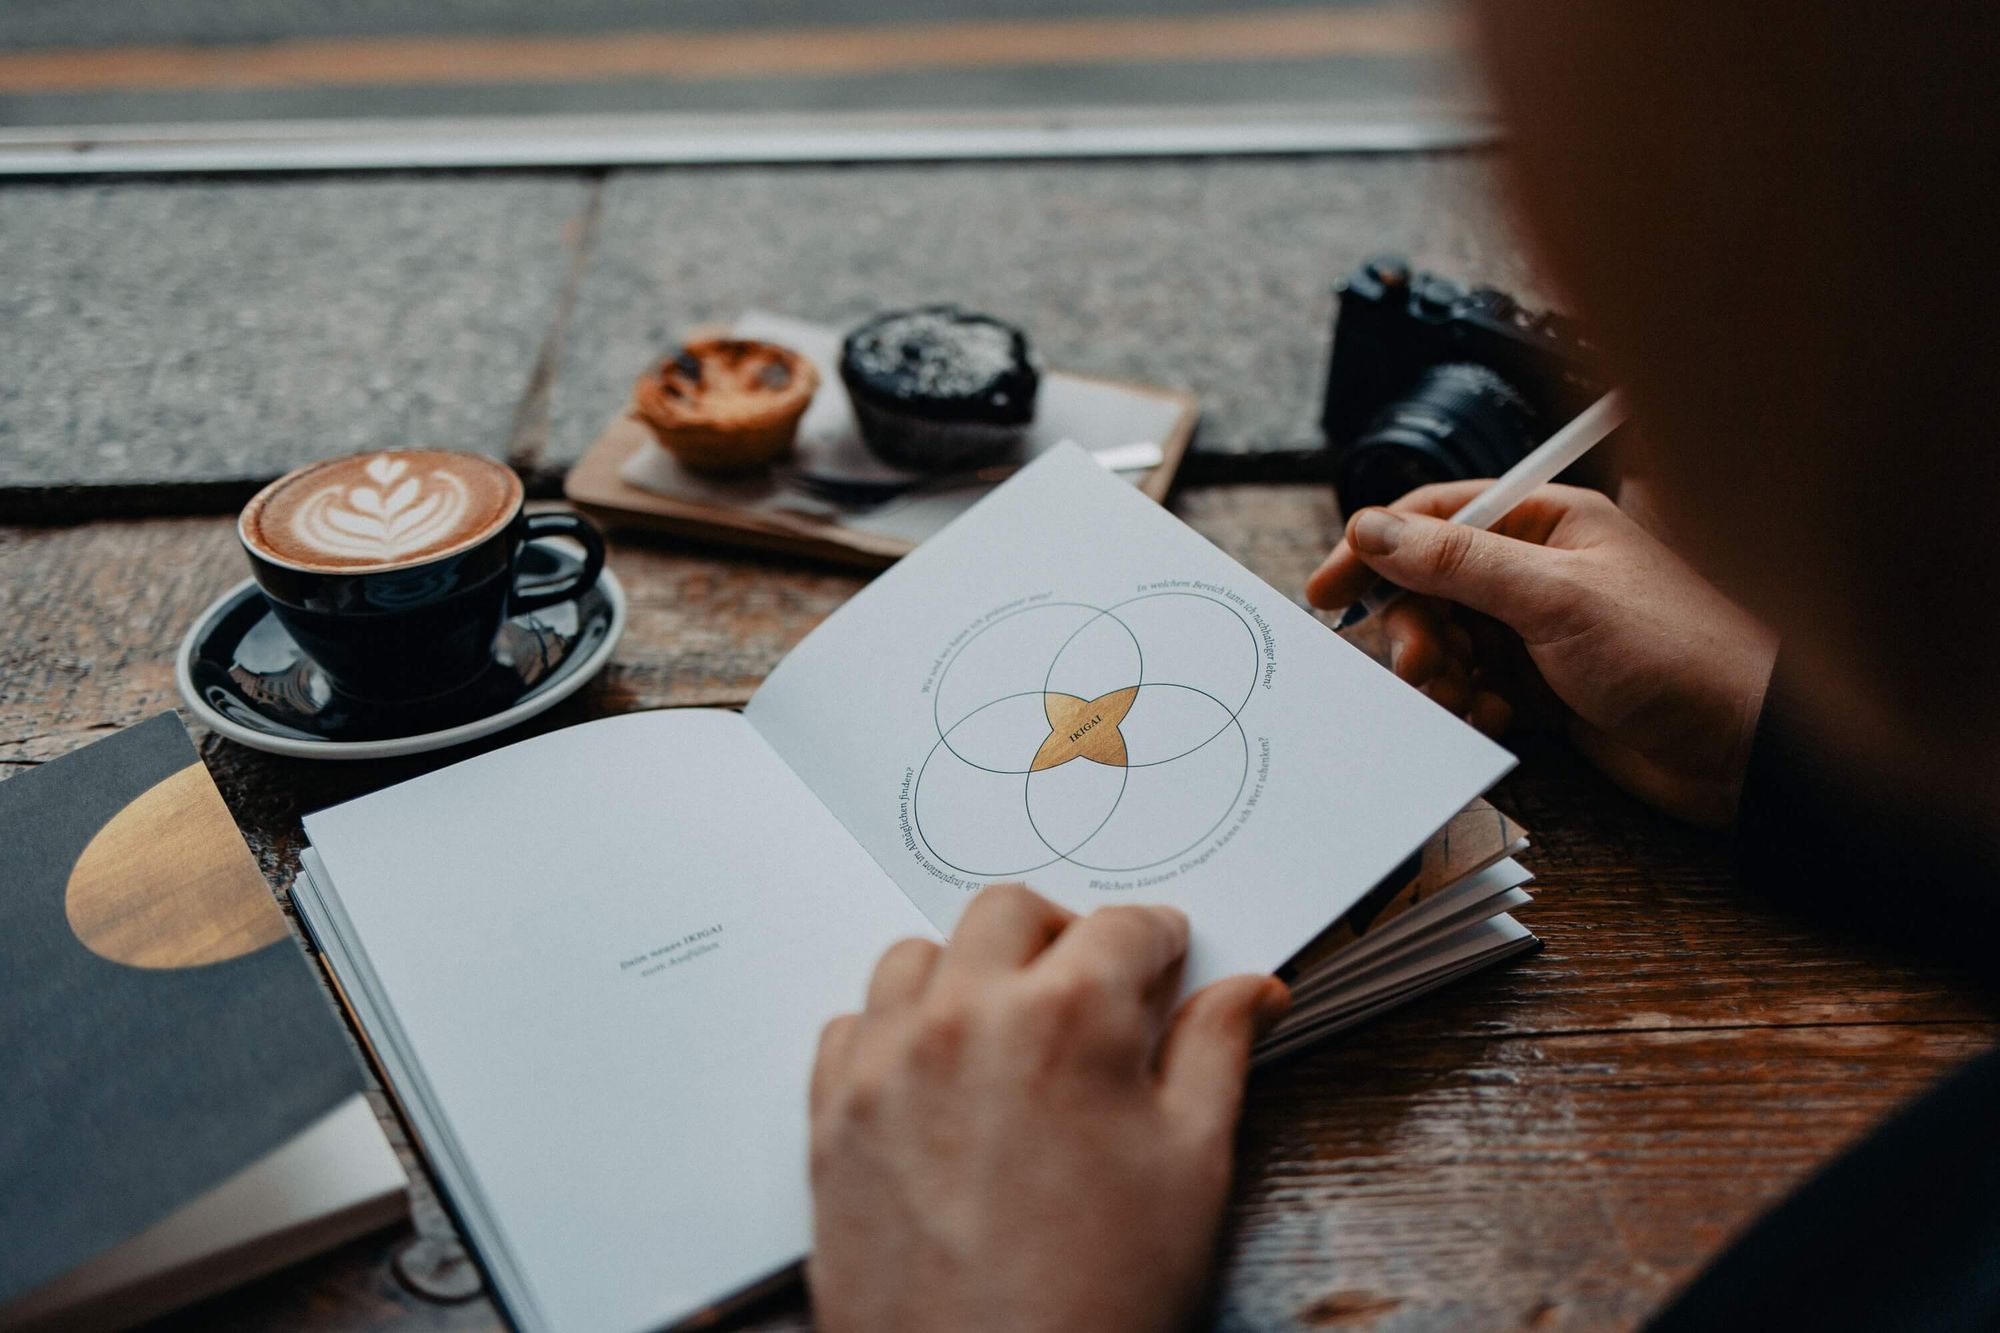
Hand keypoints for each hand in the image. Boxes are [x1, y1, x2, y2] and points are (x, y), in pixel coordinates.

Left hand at [808, 884, 1290, 1332]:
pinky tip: (937, 1079)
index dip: (1156, 941)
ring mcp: (885, 1063)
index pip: (1121, 925)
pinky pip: (852, 1027)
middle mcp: (964, 1018)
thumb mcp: (1192, 1169)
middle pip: (1009, 912)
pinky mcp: (832, 1115)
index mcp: (1068, 1018)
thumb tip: (1251, 988)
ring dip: (969, 973)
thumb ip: (1217, 1054)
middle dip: (1061, 935)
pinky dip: (895, 1032)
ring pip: (918, 956)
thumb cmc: (1102, 1293)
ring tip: (1009, 1030)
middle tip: (1092, 988)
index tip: (1164, 959)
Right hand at [1306, 482, 1777, 827]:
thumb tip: (1373, 528)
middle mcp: (1542, 572)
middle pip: (1433, 587)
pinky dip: (1468, 704)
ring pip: (1450, 642)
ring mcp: (1544, 633)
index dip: (1376, 550)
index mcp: (1549, 523)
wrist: (1748, 748)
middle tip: (1416, 665)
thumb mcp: (1556, 599)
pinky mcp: (1549, 690)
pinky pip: (1476, 688)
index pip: (1438, 519)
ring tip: (1457, 698)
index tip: (1329, 590)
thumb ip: (1458, 563)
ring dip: (1438, 672)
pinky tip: (1490, 718)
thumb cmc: (1679, 653)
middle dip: (1413, 627)